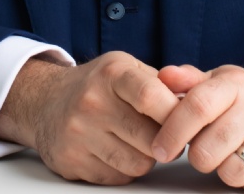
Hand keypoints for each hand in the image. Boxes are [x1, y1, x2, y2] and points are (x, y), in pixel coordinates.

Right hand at [0, 52, 180, 184]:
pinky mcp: (72, 161)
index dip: (177, 114)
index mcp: (112, 73)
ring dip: (147, 156)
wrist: (46, 100)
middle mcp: (92, 102)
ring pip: (138, 163)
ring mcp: (79, 134)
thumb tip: (197, 101)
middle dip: (166, 140)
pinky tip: (117, 148)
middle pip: (150, 138)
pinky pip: (118, 177)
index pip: (151, 96)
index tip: (188, 121)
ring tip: (138, 139)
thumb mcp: (127, 67)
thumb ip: (162, 82)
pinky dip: (126, 168)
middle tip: (166, 133)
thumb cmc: (98, 84)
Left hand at [152, 65, 243, 193]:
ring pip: (232, 172)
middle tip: (205, 149)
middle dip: (198, 157)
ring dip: (225, 171)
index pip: (197, 106)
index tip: (159, 148)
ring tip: (233, 153)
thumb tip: (163, 77)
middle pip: (208, 148)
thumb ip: (189, 81)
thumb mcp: (220, 83)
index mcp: (235, 83)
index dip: (172, 130)